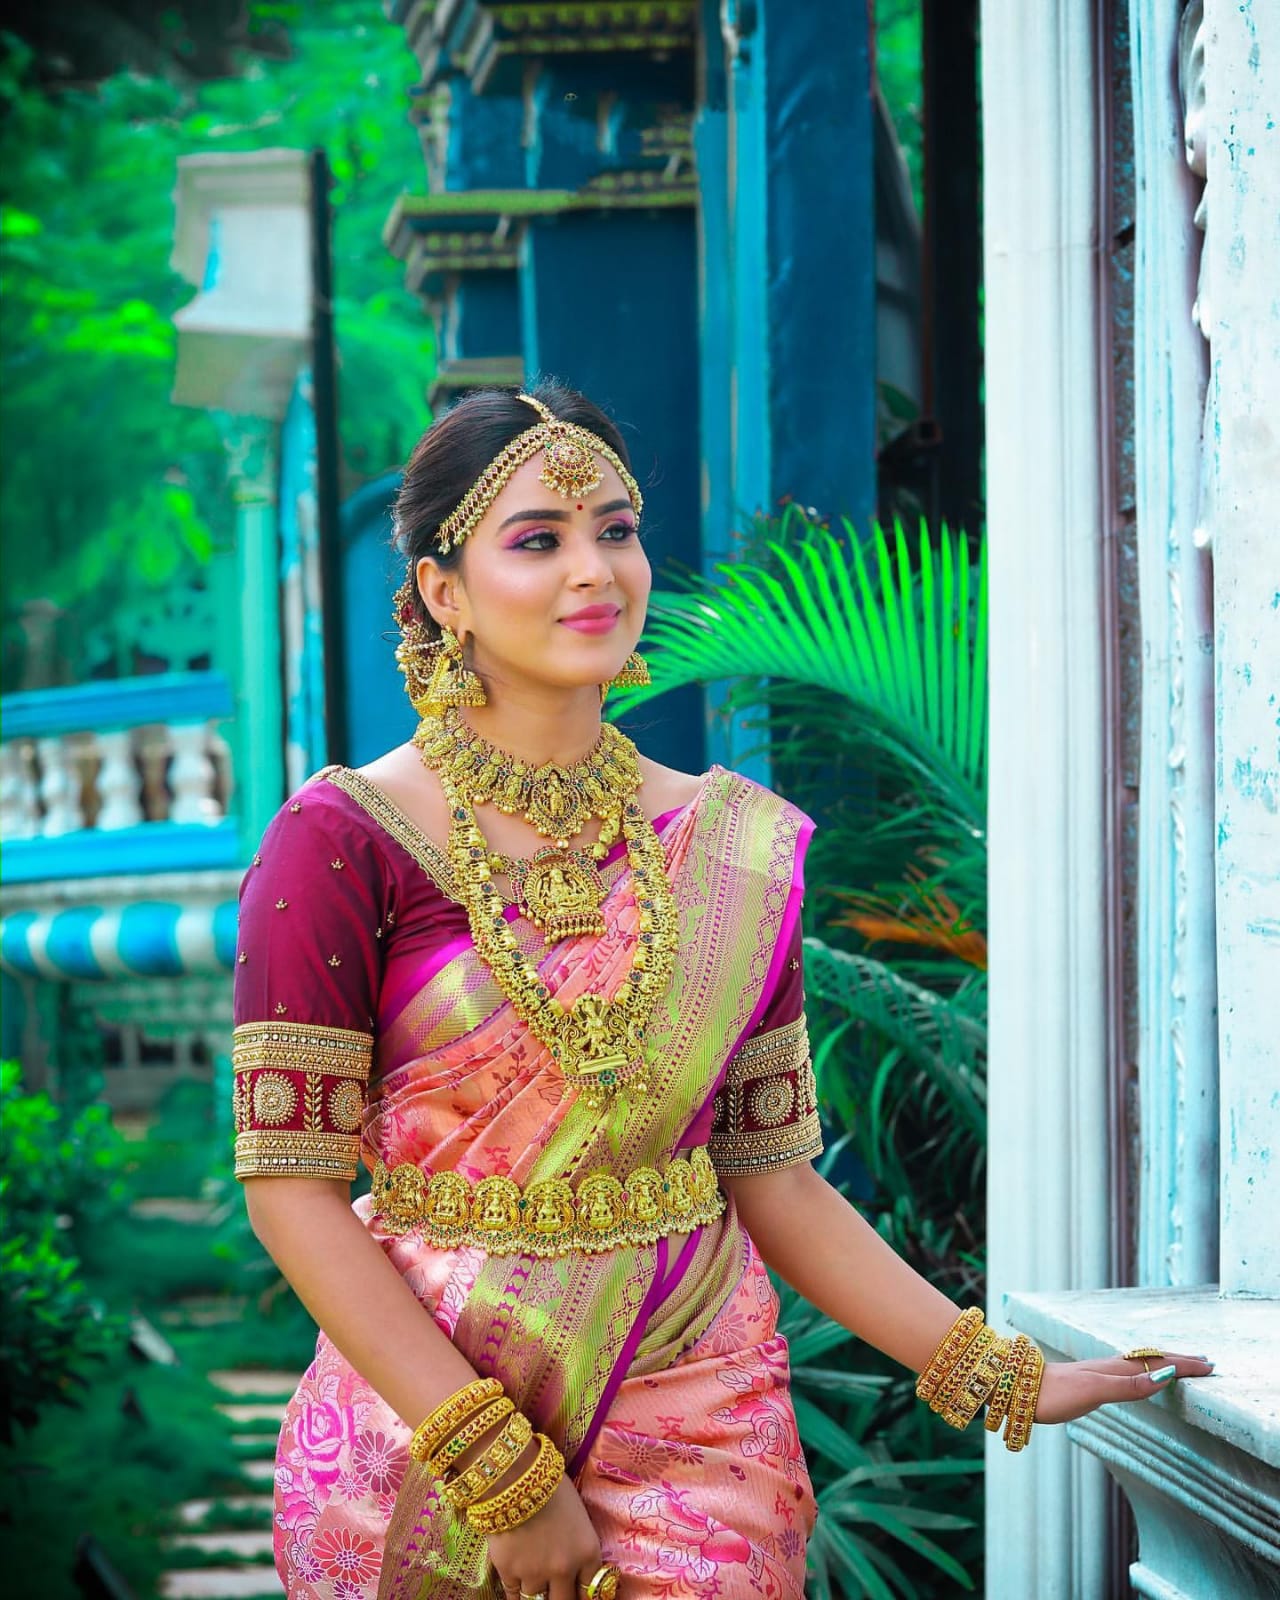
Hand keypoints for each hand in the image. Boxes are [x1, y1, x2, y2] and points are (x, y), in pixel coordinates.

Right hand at [487, 1476, 603, 1599]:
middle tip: (557, 1593)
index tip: (577, 1595)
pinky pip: (513, 1596)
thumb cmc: (551, 1484)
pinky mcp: (508, 1572)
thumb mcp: (578, 1516)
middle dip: (561, 1599)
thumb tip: (576, 1567)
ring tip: (536, 1586)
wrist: (515, 1473)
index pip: (592, 1592)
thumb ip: (578, 1546)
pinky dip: (515, 1593)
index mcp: (587, 1552)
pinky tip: (516, 1587)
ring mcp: (535, 1573)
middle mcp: (564, 1568)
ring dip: (537, 1595)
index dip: (584, 1597)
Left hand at [1034, 1349, 1213, 1423]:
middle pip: (1150, 1360)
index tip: (1209, 1365)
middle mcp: (1108, 1367)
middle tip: (1204, 1361)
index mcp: (1114, 1370)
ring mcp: (1097, 1372)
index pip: (1157, 1364)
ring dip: (1161, 1362)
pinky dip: (1141, 1370)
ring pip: (1138, 1364)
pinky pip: (1124, 1372)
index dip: (1183, 1366)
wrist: (1017, 1388)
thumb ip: (1128, 1386)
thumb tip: (1164, 1376)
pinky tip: (1134, 1375)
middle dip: (1178, 1360)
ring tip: (1177, 1363)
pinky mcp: (1087, 1381)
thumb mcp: (1093, 1392)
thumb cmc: (1054, 1394)